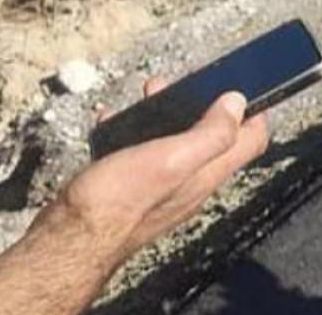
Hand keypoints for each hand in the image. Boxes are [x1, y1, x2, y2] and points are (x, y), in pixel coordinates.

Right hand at [53, 81, 269, 264]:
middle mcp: (189, 182)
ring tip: (149, 91)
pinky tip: (113, 120)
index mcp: (206, 175)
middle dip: (203, 103)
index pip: (251, 142)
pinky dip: (131, 130)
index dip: (255, 111)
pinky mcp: (131, 188)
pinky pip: (138, 151)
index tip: (243, 85)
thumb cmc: (116, 202)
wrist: (66, 238)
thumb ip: (210, 134)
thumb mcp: (171, 159)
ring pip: (174, 141)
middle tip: (184, 81)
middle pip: (213, 137)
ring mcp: (160, 186)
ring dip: (166, 112)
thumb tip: (238, 103)